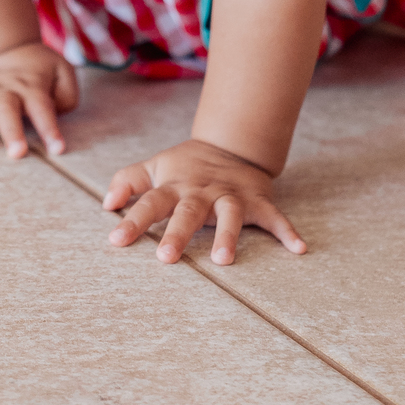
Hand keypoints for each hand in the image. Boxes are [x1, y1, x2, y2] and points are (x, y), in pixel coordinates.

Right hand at [0, 41, 77, 159]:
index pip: (42, 107)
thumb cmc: (40, 68)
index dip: (50, 128)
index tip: (57, 150)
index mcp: (32, 85)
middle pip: (8, 109)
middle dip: (12, 132)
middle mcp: (7, 88)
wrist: (8, 46)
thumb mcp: (62, 70)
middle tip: (17, 154)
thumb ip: (66, 94)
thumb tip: (56, 113)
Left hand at [104, 138, 305, 264]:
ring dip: (227, 235)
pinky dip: (288, 232)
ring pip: (230, 215)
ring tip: (222, 260)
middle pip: (187, 212)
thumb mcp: (156, 167)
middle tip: (166, 258)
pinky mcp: (258, 201)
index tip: (116, 240)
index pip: (150, 202)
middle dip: (177, 234)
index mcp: (175, 185)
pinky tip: (299, 248)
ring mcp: (231, 196)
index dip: (133, 219)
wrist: (232, 144)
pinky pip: (275, 217)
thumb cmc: (186, 166)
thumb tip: (106, 203)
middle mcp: (202, 192)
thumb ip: (128, 181)